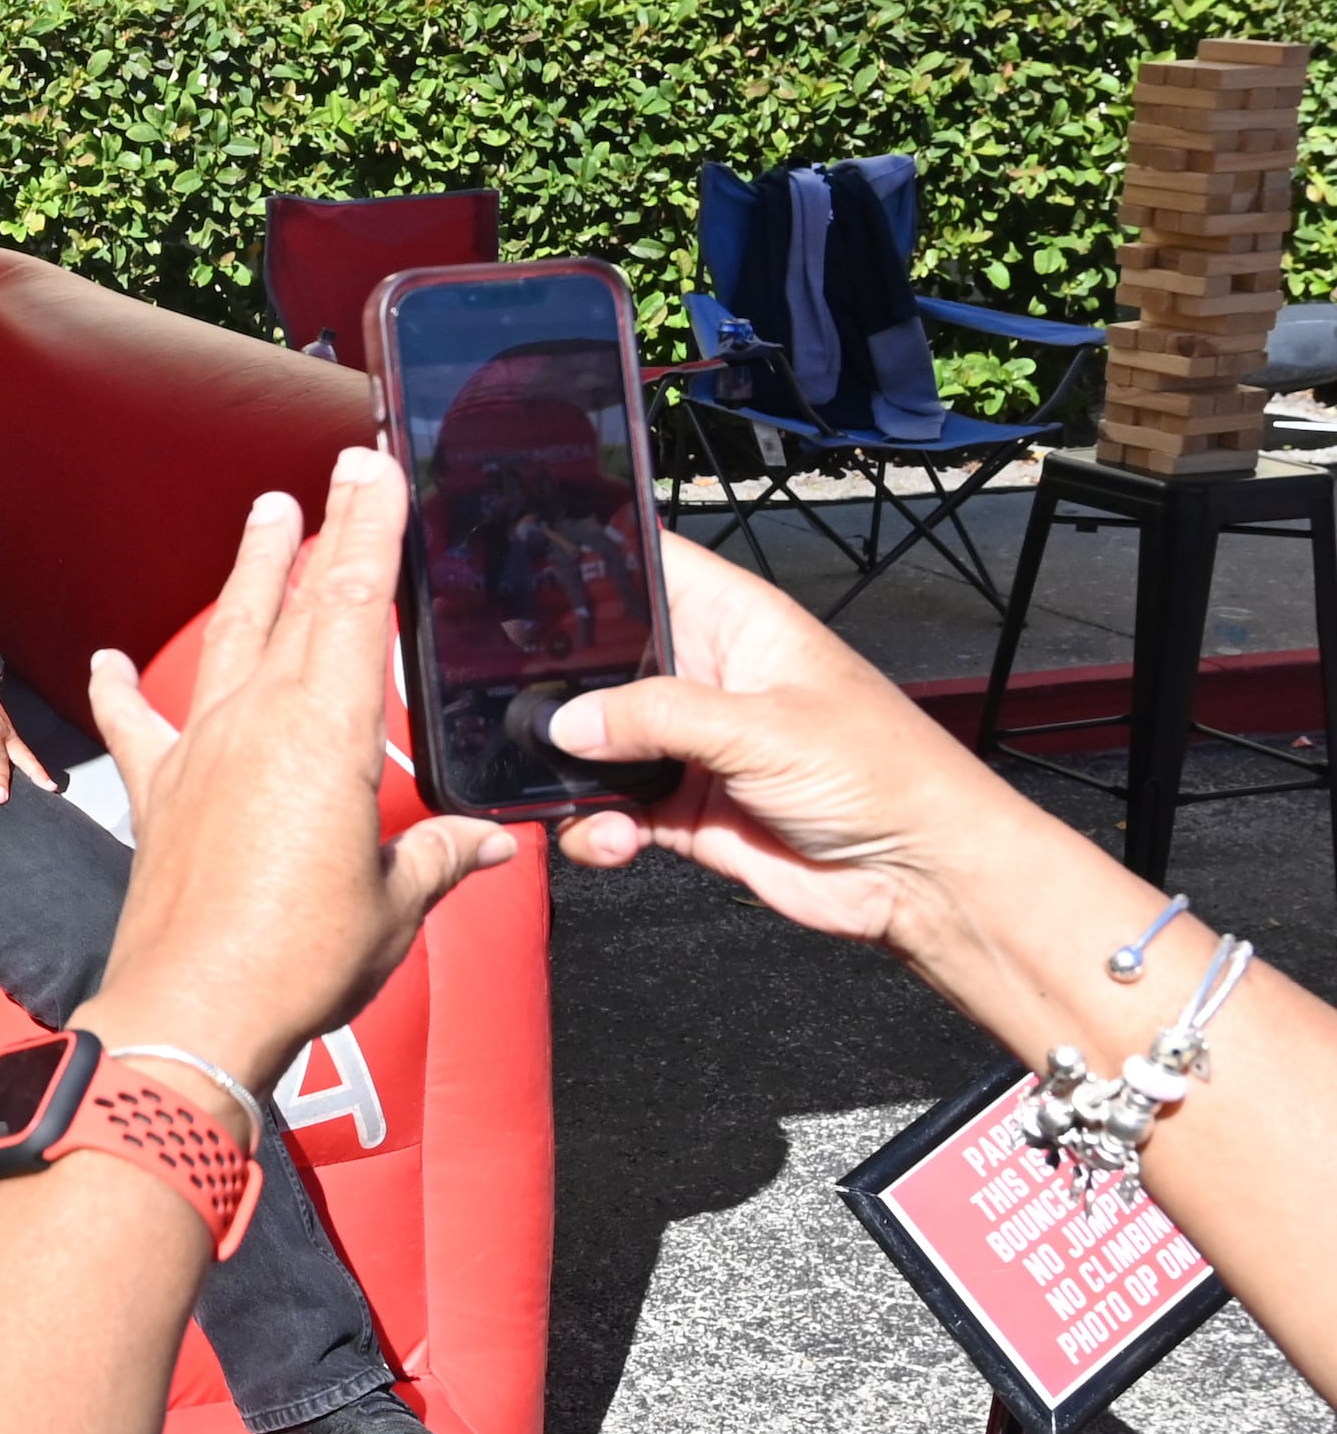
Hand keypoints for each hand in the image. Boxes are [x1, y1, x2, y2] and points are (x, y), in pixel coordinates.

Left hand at [82, 452, 515, 1098]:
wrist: (194, 1010)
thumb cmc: (299, 958)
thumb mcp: (394, 903)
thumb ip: (439, 859)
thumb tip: (489, 843)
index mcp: (328, 735)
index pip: (358, 605)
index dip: (370, 532)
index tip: (377, 473)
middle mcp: (258, 723)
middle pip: (299, 603)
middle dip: (324, 531)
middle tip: (337, 472)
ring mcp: (201, 751)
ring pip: (230, 640)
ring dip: (250, 576)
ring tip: (264, 517)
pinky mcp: (159, 794)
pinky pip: (138, 727)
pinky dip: (124, 692)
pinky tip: (108, 660)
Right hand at [546, 531, 1000, 951]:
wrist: (917, 877)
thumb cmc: (883, 775)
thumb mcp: (764, 728)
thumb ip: (657, 716)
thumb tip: (571, 721)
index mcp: (737, 626)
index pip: (653, 566)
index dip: (595, 557)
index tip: (526, 565)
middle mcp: (707, 680)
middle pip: (605, 661)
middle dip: (561, 685)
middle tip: (515, 703)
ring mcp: (692, 748)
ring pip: (596, 744)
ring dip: (573, 771)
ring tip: (576, 791)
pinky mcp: (684, 812)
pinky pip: (611, 812)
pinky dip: (596, 829)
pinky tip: (614, 840)